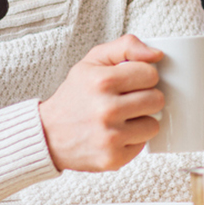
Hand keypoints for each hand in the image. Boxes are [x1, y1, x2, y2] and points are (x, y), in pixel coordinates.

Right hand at [38, 34, 164, 171]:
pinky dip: (132, 140)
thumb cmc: (75, 95)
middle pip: (157, 99)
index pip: (151, 74)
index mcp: (102, 81)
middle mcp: (106, 110)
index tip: (129, 82)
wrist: (47, 134)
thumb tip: (157, 54)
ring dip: (141, 121)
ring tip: (122, 118)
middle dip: (145, 98)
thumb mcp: (93, 60)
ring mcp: (109, 137)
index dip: (142, 77)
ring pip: (154, 124)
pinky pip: (143, 145)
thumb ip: (126, 46)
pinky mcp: (112, 158)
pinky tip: (115, 134)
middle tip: (127, 101)